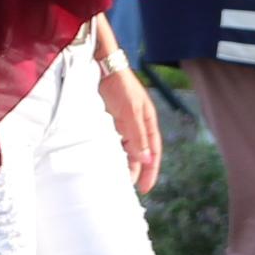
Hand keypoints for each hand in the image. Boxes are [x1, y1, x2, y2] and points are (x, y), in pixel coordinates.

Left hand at [98, 62, 162, 193]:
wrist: (100, 65)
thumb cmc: (118, 85)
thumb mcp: (129, 112)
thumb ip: (137, 135)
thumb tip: (147, 160)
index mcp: (148, 120)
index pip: (153, 150)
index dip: (151, 170)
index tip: (145, 188)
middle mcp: (137, 122)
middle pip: (140, 152)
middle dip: (137, 170)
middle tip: (129, 189)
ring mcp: (122, 121)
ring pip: (125, 148)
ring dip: (123, 162)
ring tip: (116, 179)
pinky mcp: (108, 118)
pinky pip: (113, 140)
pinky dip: (112, 152)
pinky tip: (106, 161)